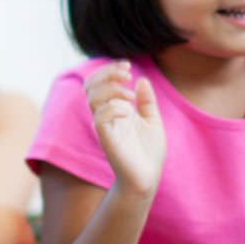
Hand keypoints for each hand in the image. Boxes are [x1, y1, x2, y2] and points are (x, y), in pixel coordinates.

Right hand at [86, 61, 164, 195]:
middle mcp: (107, 116)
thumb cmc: (149, 153)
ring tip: (130, 96)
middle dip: (107, 73)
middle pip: (91, 85)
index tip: (127, 66)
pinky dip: (114, 108)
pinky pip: (100, 118)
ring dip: (112, 88)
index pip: (100, 82)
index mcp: (115, 109)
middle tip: (127, 73)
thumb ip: (147, 101)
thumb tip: (142, 80)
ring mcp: (106, 127)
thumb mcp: (153, 121)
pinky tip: (129, 112)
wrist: (147, 178)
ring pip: (92, 97)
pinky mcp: (107, 139)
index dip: (110, 69)